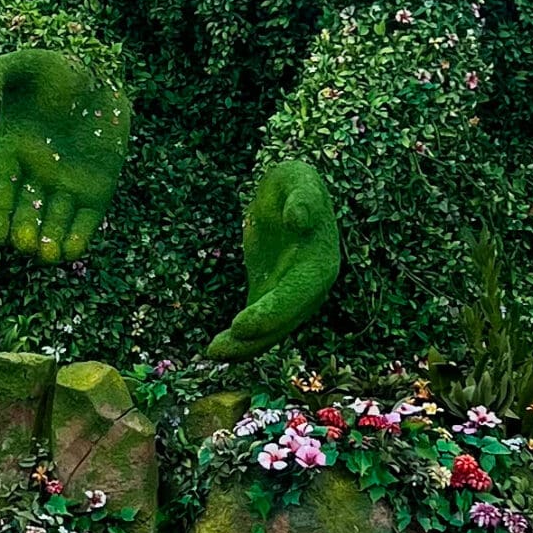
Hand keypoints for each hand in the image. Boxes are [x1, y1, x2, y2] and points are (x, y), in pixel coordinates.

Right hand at [0, 49, 130, 262]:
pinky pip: (85, 221)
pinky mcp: (97, 190)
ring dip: (50, 242)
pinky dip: (79, 238)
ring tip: (47, 255)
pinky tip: (72, 252)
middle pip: (26, 214)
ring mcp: (67, 185)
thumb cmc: (55, 69)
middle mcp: (37, 175)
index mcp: (11, 153)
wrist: (101, 75)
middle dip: (24, 232)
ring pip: (55, 223)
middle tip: (24, 244)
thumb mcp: (21, 65)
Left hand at [206, 159, 341, 358]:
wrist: (292, 198)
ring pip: (271, 331)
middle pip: (284, 321)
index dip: (273, 312)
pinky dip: (240, 340)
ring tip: (213, 353)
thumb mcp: (300, 180)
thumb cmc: (296, 184)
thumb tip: (299, 219)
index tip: (242, 324)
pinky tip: (217, 349)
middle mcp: (310, 290)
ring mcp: (291, 298)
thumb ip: (303, 198)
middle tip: (217, 350)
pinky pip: (258, 326)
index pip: (297, 294)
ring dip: (244, 346)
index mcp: (320, 264)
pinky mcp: (271, 299)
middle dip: (254, 338)